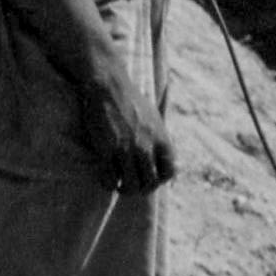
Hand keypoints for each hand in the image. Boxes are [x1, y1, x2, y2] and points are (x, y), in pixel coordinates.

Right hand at [83, 71, 180, 192]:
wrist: (109, 86)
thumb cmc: (131, 101)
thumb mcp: (155, 119)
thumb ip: (159, 139)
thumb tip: (162, 158)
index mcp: (162, 139)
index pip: (170, 173)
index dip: (160, 180)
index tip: (150, 178)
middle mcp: (146, 146)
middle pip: (150, 183)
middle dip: (141, 189)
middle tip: (132, 186)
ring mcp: (126, 149)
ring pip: (131, 186)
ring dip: (124, 189)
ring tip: (119, 185)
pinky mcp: (105, 149)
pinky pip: (109, 179)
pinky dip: (108, 183)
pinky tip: (106, 178)